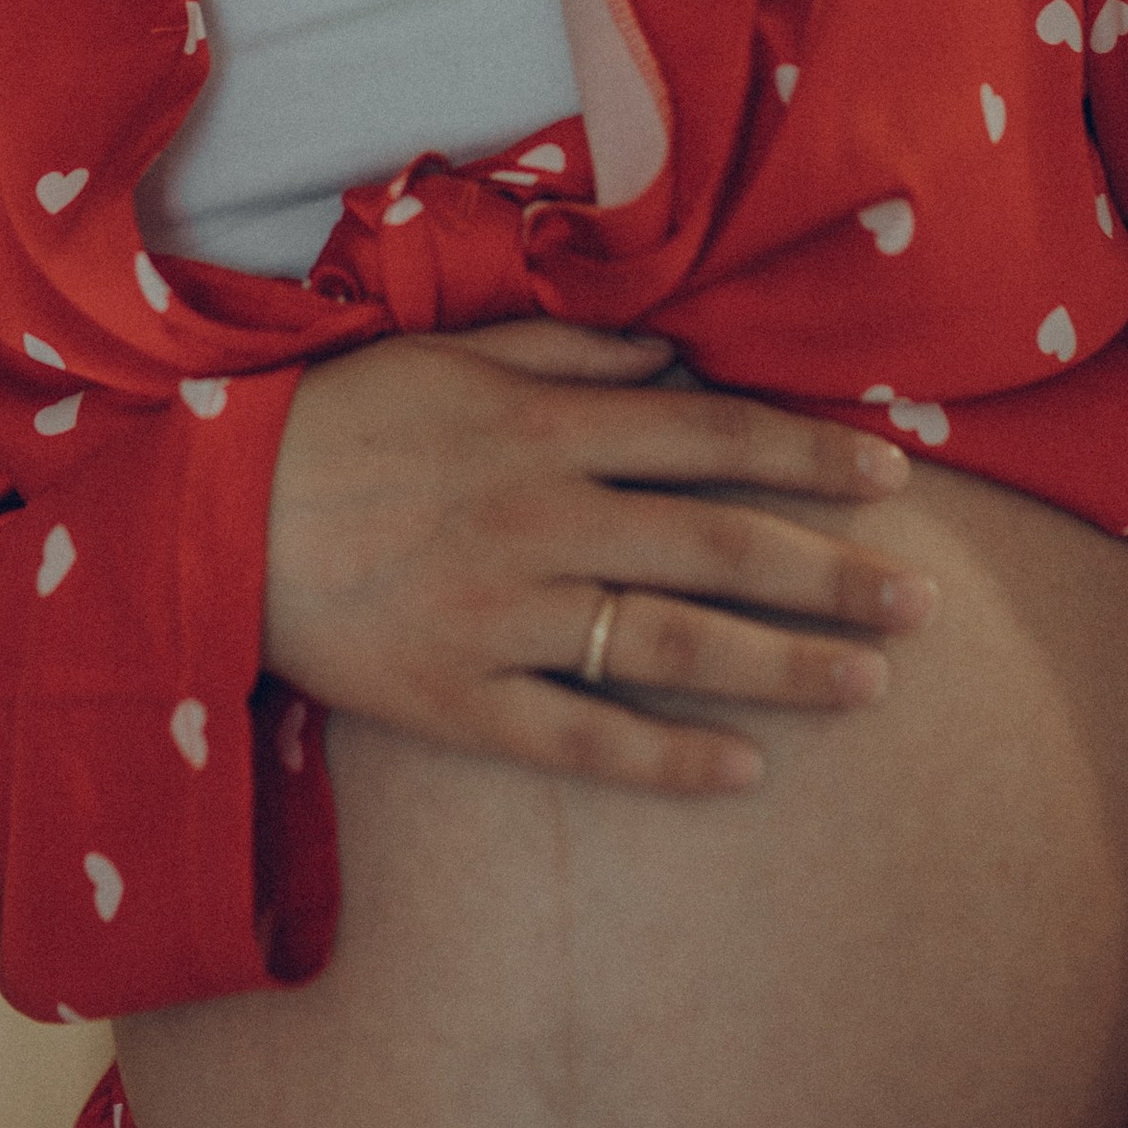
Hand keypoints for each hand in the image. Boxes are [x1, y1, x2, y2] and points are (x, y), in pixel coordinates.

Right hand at [264, 317, 932, 792]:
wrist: (205, 518)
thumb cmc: (335, 423)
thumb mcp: (451, 358)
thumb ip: (571, 356)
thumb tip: (678, 356)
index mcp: (544, 430)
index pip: (710, 438)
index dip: (809, 455)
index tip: (893, 476)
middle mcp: (542, 520)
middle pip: (717, 547)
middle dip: (831, 572)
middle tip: (922, 602)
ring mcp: (503, 615)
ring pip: (669, 644)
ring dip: (781, 666)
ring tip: (868, 685)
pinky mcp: (457, 698)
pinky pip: (579, 737)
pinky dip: (665, 757)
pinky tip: (743, 771)